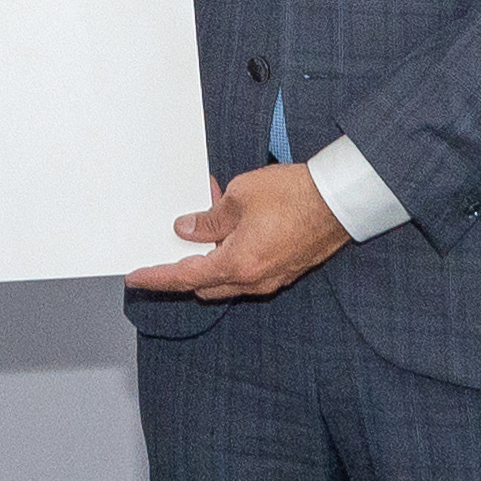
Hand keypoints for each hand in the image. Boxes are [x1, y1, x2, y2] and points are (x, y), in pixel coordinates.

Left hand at [124, 164, 349, 300]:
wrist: (344, 198)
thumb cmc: (296, 195)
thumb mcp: (239, 197)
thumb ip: (209, 219)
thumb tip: (187, 230)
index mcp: (238, 263)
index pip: (185, 277)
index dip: (157, 278)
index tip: (136, 278)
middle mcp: (256, 279)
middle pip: (205, 285)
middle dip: (183, 272)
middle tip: (166, 252)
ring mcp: (275, 277)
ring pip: (229, 280)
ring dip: (210, 261)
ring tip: (202, 229)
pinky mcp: (289, 269)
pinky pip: (250, 271)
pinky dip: (233, 257)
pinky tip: (231, 232)